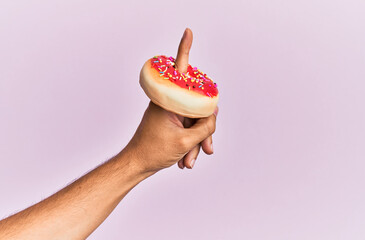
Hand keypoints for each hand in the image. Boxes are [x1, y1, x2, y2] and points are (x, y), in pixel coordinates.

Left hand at [125, 28, 217, 172]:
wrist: (138, 165)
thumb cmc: (154, 151)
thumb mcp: (185, 141)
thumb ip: (205, 126)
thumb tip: (213, 113)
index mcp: (168, 100)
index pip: (180, 71)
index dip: (185, 49)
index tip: (188, 31)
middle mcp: (169, 102)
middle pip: (197, 107)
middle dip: (203, 132)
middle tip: (205, 149)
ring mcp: (171, 112)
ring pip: (195, 121)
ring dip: (196, 142)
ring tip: (188, 161)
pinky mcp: (172, 122)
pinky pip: (189, 128)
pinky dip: (190, 144)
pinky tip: (185, 160)